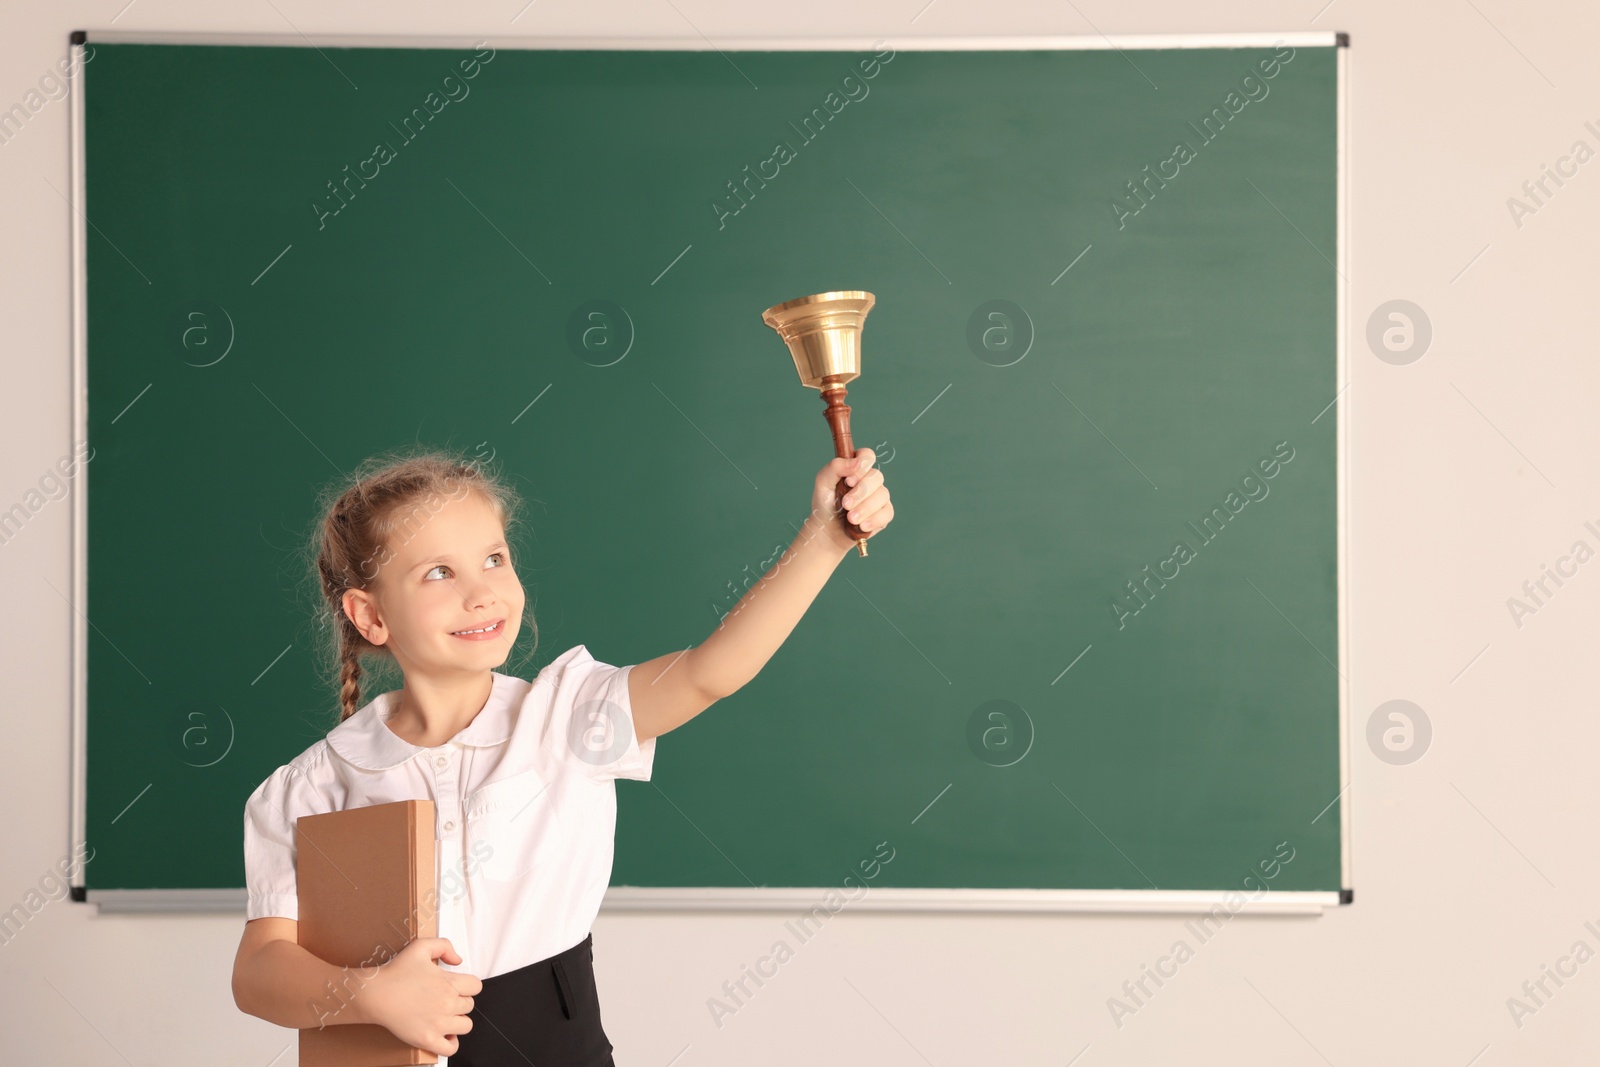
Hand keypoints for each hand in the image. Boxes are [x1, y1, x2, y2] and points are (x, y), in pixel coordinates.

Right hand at [365, 937, 481, 1056]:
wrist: (375, 994)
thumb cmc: (395, 972)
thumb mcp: (421, 946)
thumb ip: (444, 946)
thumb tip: (458, 960)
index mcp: (449, 983)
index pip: (476, 986)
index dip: (468, 985)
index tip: (457, 986)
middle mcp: (447, 1004)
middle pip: (470, 1005)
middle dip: (460, 1001)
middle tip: (445, 999)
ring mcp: (438, 1024)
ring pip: (466, 1025)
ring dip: (458, 1020)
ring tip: (445, 1015)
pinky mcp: (427, 1039)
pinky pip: (451, 1048)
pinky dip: (451, 1043)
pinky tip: (444, 1034)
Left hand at [810, 447, 893, 552]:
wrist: (827, 530)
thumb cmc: (825, 504)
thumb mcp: (823, 483)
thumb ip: (836, 467)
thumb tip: (857, 462)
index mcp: (855, 468)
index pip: (867, 456)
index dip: (862, 466)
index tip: (848, 481)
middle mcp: (869, 480)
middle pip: (877, 476)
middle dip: (861, 492)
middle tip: (845, 504)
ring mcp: (879, 496)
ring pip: (882, 495)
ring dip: (865, 508)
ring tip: (851, 518)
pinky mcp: (884, 513)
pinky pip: (887, 513)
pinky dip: (874, 520)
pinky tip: (862, 525)